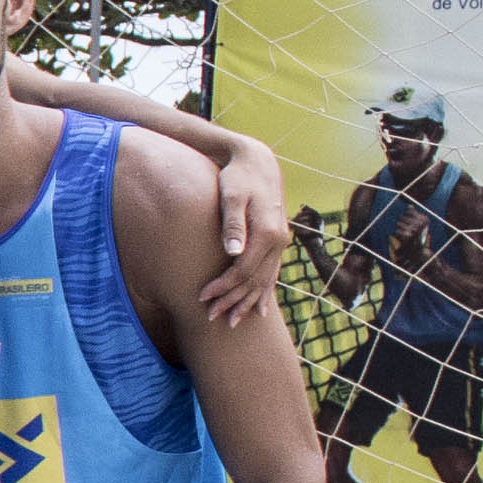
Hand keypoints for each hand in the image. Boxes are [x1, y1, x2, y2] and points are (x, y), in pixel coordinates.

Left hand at [198, 138, 290, 326]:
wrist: (257, 161)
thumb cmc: (237, 177)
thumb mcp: (231, 196)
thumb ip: (232, 224)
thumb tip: (233, 252)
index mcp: (267, 233)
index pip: (243, 271)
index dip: (223, 287)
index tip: (201, 298)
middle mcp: (278, 241)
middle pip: (255, 281)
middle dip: (233, 301)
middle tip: (211, 318)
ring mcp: (280, 242)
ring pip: (266, 280)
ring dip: (249, 302)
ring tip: (233, 321)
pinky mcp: (277, 241)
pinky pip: (273, 273)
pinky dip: (265, 292)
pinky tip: (260, 309)